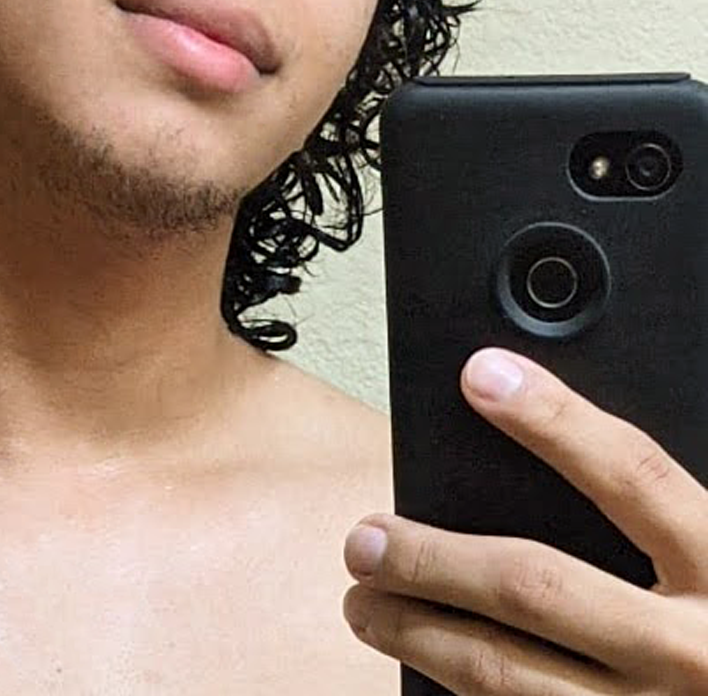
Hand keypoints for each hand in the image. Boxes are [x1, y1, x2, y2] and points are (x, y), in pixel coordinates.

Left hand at [341, 348, 707, 692]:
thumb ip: (653, 519)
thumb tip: (532, 426)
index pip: (633, 476)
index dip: (555, 420)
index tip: (480, 376)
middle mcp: (695, 652)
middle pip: (537, 585)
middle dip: (433, 558)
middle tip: (365, 540)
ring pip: (508, 675)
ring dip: (419, 635)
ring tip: (365, 605)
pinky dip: (456, 692)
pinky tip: (422, 666)